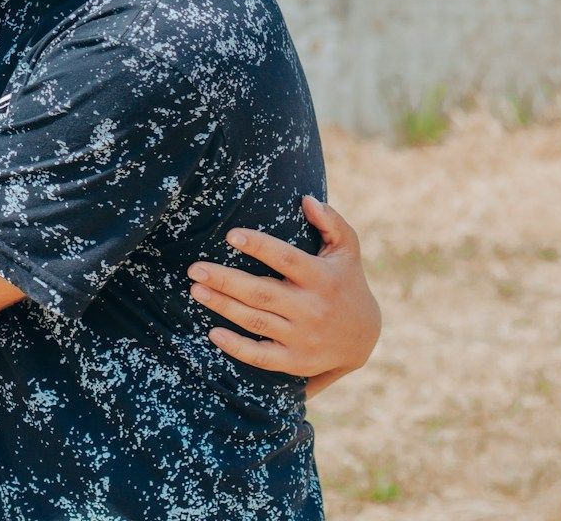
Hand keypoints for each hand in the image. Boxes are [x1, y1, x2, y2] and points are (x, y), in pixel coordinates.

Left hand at [188, 195, 380, 383]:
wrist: (365, 337)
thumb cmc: (346, 282)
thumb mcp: (347, 250)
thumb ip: (331, 222)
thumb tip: (307, 199)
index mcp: (322, 278)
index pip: (286, 259)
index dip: (259, 246)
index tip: (231, 235)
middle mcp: (311, 308)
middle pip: (261, 292)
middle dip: (225, 280)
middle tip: (195, 269)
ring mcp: (303, 337)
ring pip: (255, 321)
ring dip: (223, 306)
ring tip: (196, 290)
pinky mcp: (296, 361)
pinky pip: (261, 357)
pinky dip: (236, 347)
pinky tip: (213, 333)